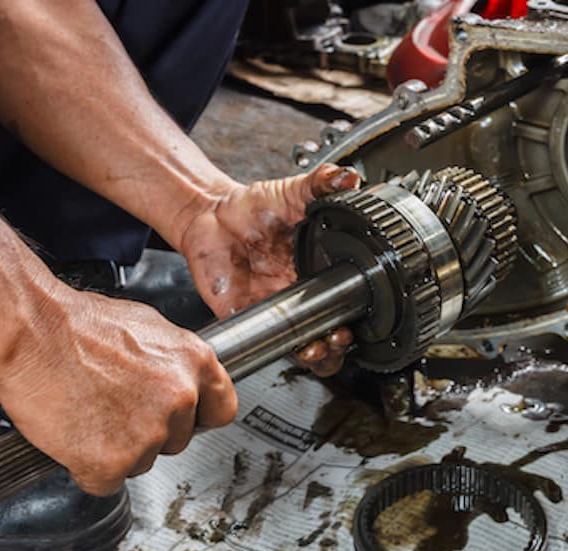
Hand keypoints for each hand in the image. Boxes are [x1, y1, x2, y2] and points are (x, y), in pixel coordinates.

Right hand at [0, 286, 236, 494]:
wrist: (30, 332)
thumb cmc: (75, 326)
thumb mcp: (146, 328)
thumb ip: (172, 362)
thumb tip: (180, 380)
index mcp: (194, 362)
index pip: (221, 410)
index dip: (197, 417)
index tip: (183, 420)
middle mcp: (179, 398)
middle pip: (177, 440)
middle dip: (148, 433)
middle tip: (112, 408)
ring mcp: (149, 434)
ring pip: (142, 462)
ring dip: (117, 450)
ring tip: (88, 413)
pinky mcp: (112, 462)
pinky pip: (106, 482)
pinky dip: (87, 468)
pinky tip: (73, 436)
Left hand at [178, 164, 361, 376]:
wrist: (209, 214)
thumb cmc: (252, 206)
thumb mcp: (291, 192)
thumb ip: (320, 184)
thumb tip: (348, 177)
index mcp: (318, 271)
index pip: (347, 305)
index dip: (357, 319)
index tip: (358, 321)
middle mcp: (301, 296)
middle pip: (330, 335)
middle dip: (340, 347)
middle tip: (339, 338)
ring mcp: (277, 310)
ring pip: (304, 348)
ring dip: (317, 357)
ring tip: (317, 349)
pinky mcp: (249, 317)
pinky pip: (267, 345)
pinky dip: (280, 353)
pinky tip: (288, 347)